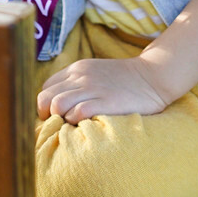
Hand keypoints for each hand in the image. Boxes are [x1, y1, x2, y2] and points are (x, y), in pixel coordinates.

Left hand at [36, 56, 171, 123]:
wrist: (153, 76)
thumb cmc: (123, 80)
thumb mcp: (94, 73)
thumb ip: (76, 84)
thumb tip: (57, 105)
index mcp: (76, 69)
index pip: (45, 88)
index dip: (45, 105)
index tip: (53, 117)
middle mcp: (80, 77)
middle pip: (45, 98)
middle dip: (45, 116)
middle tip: (57, 126)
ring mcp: (92, 88)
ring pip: (57, 105)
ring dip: (58, 120)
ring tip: (69, 127)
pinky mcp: (105, 101)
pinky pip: (78, 112)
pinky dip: (75, 122)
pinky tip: (83, 126)